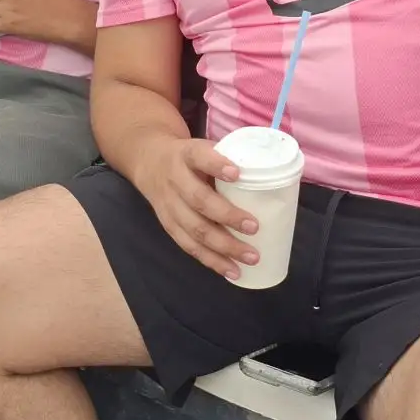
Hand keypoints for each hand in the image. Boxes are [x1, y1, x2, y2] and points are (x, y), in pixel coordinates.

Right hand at [130, 137, 258, 278]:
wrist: (149, 162)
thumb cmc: (189, 157)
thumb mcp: (202, 147)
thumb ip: (228, 158)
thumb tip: (270, 176)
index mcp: (186, 155)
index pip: (199, 157)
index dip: (216, 165)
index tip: (237, 173)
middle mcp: (175, 180)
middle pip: (198, 200)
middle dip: (227, 216)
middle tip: (255, 227)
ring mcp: (169, 206)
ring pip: (194, 229)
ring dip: (224, 247)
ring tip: (251, 257)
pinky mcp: (169, 226)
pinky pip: (189, 246)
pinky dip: (212, 261)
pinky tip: (232, 271)